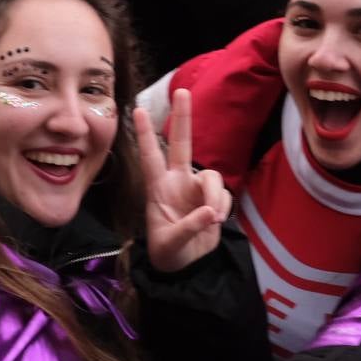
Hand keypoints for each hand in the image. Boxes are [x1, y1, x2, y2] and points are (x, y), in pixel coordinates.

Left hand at [134, 88, 231, 272]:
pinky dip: (222, 206)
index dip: (144, 134)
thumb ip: (189, 227)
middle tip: (182, 92)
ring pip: (212, 176)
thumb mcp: (170, 244)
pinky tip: (215, 221)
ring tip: (212, 218)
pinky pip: (224, 194)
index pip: (149, 156)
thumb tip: (211, 212)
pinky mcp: (214, 199)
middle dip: (183, 118)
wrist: (187, 268)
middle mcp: (177, 181)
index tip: (136, 110)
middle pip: (181, 143)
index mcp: (158, 188)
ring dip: (215, 196)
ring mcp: (197, 189)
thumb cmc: (168, 253)